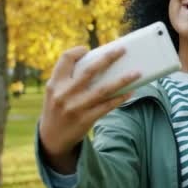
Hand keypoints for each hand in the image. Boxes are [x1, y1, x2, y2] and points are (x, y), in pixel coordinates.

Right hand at [38, 46, 139, 172]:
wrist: (51, 138)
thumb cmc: (58, 108)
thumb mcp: (55, 92)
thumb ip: (69, 78)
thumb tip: (99, 63)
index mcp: (55, 83)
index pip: (65, 59)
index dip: (77, 51)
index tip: (88, 49)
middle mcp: (64, 94)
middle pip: (90, 70)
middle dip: (109, 58)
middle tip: (122, 50)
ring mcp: (76, 107)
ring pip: (104, 89)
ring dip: (123, 80)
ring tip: (137, 72)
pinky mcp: (86, 119)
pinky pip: (108, 106)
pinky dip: (120, 98)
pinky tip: (131, 91)